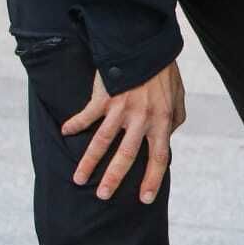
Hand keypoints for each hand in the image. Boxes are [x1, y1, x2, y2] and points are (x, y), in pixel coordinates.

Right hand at [61, 62, 185, 203]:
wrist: (146, 46)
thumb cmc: (163, 73)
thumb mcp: (178, 96)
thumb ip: (174, 119)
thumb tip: (168, 138)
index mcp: (161, 121)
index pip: (159, 157)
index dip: (152, 179)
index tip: (144, 199)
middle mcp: (141, 119)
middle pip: (127, 155)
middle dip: (114, 178)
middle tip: (103, 196)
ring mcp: (121, 109)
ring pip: (102, 141)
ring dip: (88, 162)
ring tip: (78, 179)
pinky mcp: (104, 98)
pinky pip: (86, 115)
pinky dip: (74, 124)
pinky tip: (65, 133)